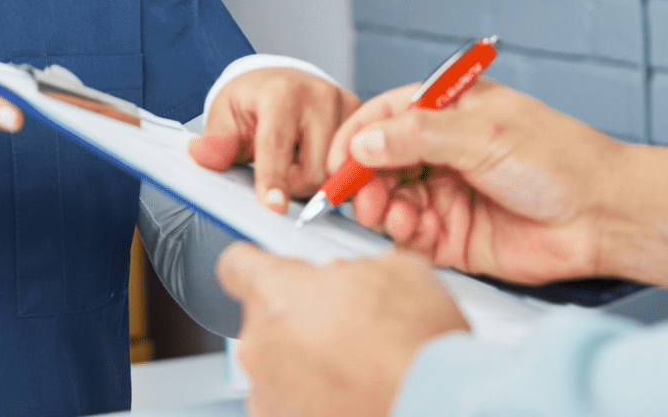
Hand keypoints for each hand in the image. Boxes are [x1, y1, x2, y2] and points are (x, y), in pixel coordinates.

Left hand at [188, 67, 362, 211]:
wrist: (281, 82)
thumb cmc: (252, 102)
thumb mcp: (225, 116)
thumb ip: (217, 141)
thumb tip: (201, 153)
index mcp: (282, 92)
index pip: (278, 144)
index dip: (274, 179)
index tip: (274, 207)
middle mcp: (320, 94)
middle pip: (314, 168)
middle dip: (294, 185)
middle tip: (277, 176)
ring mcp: (346, 105)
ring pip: (337, 172)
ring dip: (314, 180)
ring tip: (296, 164)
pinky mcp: (362, 118)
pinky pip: (355, 165)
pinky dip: (336, 174)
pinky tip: (319, 163)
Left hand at [218, 245, 463, 416]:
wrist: (430, 405)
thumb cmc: (415, 346)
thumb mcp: (397, 271)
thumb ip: (351, 268)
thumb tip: (348, 277)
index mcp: (279, 293)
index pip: (236, 265)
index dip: (254, 264)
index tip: (266, 269)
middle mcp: (261, 344)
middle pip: (265, 319)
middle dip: (299, 318)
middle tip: (345, 325)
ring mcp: (266, 393)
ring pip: (278, 364)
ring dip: (307, 361)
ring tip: (356, 365)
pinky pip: (290, 402)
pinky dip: (315, 397)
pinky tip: (352, 391)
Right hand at [329, 78, 667, 295]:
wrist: (601, 216)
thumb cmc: (561, 161)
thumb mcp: (483, 135)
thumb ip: (418, 137)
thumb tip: (364, 141)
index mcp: (455, 110)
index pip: (389, 115)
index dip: (359, 136)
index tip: (337, 159)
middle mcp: (448, 151)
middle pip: (383, 161)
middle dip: (365, 178)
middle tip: (356, 194)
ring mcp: (451, 193)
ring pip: (393, 199)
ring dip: (382, 207)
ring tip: (388, 214)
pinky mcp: (457, 236)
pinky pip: (413, 234)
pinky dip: (403, 233)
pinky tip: (409, 229)